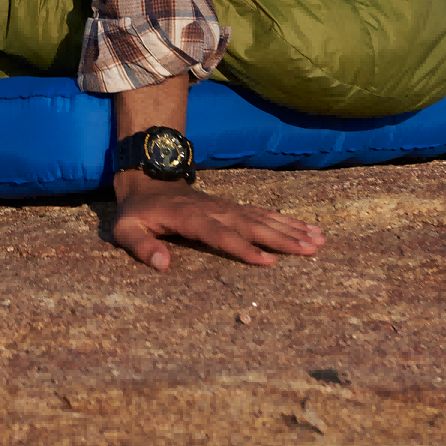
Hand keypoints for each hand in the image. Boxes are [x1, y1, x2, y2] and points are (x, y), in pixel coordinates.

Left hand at [110, 172, 325, 272]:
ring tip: (319, 240)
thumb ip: (141, 247)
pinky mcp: (232, 207)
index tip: (268, 262)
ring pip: (261, 217)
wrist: (146, 180)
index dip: (242, 247)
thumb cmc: (137, 212)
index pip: (219, 233)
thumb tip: (162, 265)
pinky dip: (285, 220)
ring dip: (290, 229)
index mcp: (188, 217)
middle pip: (250, 224)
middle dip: (281, 238)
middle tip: (311, 250)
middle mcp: (212, 210)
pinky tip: (307, 228)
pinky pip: (261, 213)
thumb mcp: (126, 229)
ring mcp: (225, 206)